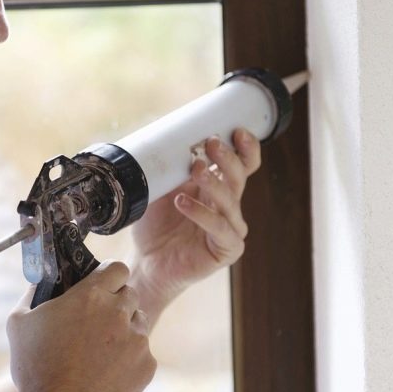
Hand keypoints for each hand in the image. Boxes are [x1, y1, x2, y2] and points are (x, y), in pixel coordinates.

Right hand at [5, 261, 156, 391]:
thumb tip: (41, 279)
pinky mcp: (147, 366)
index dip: (108, 275)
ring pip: (138, 323)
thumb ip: (32, 292)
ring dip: (124, 330)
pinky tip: (107, 372)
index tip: (101, 285)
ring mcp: (136, 340)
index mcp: (90, 295)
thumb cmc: (35, 368)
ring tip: (99, 351)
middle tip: (96, 321)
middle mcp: (118, 313)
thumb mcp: (19, 322)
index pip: (116, 268)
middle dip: (115, 303)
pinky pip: (143, 353)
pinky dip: (129, 359)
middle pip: (129, 294)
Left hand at [130, 129, 261, 320]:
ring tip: (196, 169)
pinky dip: (202, 213)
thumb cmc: (155, 225)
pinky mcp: (227, 249)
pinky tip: (183, 202)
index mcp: (218, 188)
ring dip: (214, 182)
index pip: (243, 164)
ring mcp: (230, 228)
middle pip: (239, 177)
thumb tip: (167, 138)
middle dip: (227, 158)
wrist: (146, 261)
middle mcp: (229, 206)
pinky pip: (220, 228)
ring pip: (231, 200)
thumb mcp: (159, 190)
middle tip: (211, 143)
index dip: (246, 148)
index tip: (237, 130)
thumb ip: (169, 168)